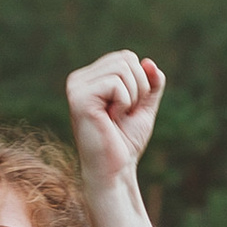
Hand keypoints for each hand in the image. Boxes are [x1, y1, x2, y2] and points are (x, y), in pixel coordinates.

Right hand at [64, 52, 164, 196]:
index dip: (140, 81)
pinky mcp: (79, 98)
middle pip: (126, 58)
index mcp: (90, 78)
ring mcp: (76, 87)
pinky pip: (116, 83)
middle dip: (138, 87)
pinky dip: (123, 102)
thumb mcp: (144, 105)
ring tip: (116, 116)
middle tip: (124, 113)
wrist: (115, 170)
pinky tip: (110, 119)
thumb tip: (148, 61)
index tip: (128, 107)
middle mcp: (79, 79)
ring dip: (131, 96)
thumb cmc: (125, 141)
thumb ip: (151, 82)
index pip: (126, 57)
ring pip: (123, 68)